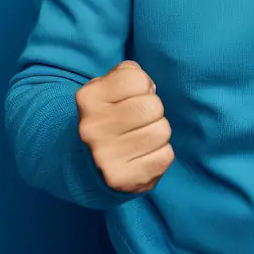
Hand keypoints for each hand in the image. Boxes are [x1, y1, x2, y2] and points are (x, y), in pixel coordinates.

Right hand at [76, 61, 173, 192]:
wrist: (88, 165)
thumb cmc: (107, 117)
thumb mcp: (107, 87)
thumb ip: (128, 74)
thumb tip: (148, 87)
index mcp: (88, 99)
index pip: (137, 80)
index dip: (142, 86)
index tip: (131, 98)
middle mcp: (93, 128)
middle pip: (153, 106)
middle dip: (153, 111)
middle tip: (139, 121)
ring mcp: (105, 156)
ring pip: (162, 131)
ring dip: (158, 133)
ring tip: (140, 138)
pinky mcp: (123, 179)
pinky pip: (165, 156)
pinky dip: (160, 154)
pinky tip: (142, 155)